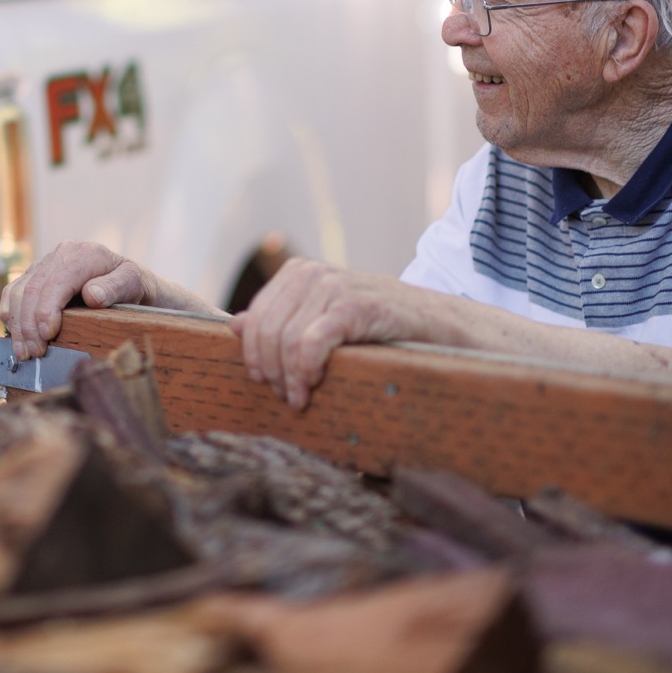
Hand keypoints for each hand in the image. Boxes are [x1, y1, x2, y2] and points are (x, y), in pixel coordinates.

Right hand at [1, 241, 154, 360]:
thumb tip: (91, 295)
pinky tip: (17, 337)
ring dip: (18, 325)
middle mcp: (61, 254)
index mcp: (84, 254)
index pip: (56, 282)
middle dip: (30, 324)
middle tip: (35, 353)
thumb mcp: (134, 284)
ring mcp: (46, 264)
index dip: (46, 309)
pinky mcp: (36, 276)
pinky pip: (13, 293)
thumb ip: (116, 287)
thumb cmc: (133, 287)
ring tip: (25, 352)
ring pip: (18, 292)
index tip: (48, 336)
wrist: (129, 283)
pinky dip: (11, 316)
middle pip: (32, 288)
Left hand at [230, 260, 418, 408]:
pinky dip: (305, 370)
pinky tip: (311, 388)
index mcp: (298, 273)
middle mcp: (312, 273)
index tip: (265, 383)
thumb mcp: (324, 319)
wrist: (437, 324)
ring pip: (286, 340)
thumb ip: (282, 319)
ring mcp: (334, 286)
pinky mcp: (356, 305)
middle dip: (270, 370)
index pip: (255, 318)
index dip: (254, 355)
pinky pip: (312, 342)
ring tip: (300, 400)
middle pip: (267, 331)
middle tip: (286, 397)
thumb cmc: (379, 327)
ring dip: (288, 377)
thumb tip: (234, 325)